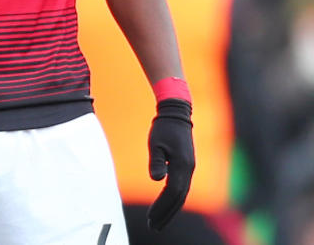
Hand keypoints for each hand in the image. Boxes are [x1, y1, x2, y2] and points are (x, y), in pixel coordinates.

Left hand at [147, 98, 194, 230]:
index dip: (162, 207)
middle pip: (179, 198)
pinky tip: (164, 205)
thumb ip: (157, 161)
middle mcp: (189, 170)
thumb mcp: (155, 143)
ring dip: (170, 209)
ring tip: (157, 221)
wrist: (176, 114)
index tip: (151, 218)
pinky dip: (173, 199)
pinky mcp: (186, 166)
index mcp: (183, 166)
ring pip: (181, 195)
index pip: (173, 193)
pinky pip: (181, 187)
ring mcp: (189, 169)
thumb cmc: (163, 128)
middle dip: (167, 214)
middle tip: (154, 227)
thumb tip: (156, 180)